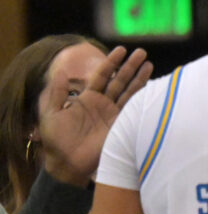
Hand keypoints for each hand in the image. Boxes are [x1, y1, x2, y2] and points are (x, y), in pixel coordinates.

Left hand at [38, 46, 152, 186]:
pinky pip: (134, 110)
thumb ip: (56, 93)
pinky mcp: (122, 126)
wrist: (68, 163)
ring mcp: (114, 115)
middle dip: (131, 66)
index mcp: (88, 98)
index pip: (102, 75)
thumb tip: (59, 72)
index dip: (112, 62)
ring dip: (140, 78)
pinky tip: (152, 88)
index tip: (121, 50)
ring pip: (130, 92)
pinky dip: (142, 99)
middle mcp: (103, 104)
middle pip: (120, 80)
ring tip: (149, 64)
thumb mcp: (51, 113)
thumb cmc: (56, 140)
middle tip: (142, 52)